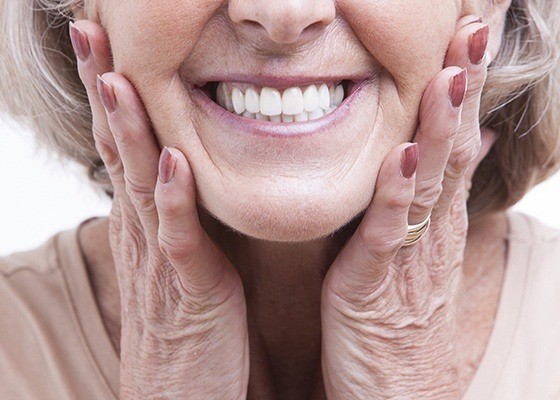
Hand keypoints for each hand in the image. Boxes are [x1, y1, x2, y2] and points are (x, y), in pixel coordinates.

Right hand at [69, 20, 248, 398]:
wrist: (180, 395)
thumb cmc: (185, 323)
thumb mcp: (177, 257)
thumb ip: (176, 214)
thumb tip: (177, 170)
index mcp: (146, 221)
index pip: (123, 145)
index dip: (112, 93)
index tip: (107, 43)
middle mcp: (143, 232)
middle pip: (118, 150)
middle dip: (105, 89)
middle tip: (91, 32)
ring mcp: (161, 260)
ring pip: (139, 184)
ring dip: (127, 131)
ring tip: (117, 77)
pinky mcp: (189, 291)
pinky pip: (178, 239)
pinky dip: (173, 200)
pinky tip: (170, 161)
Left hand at [321, 16, 493, 398]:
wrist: (397, 394)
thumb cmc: (401, 319)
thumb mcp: (423, 252)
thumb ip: (436, 200)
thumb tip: (464, 148)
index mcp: (435, 221)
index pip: (454, 142)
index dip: (462, 89)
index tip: (469, 36)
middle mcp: (430, 232)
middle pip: (451, 150)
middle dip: (461, 89)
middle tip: (475, 28)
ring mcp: (408, 257)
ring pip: (429, 183)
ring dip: (441, 128)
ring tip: (451, 75)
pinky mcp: (375, 286)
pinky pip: (388, 235)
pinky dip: (397, 194)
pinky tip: (404, 156)